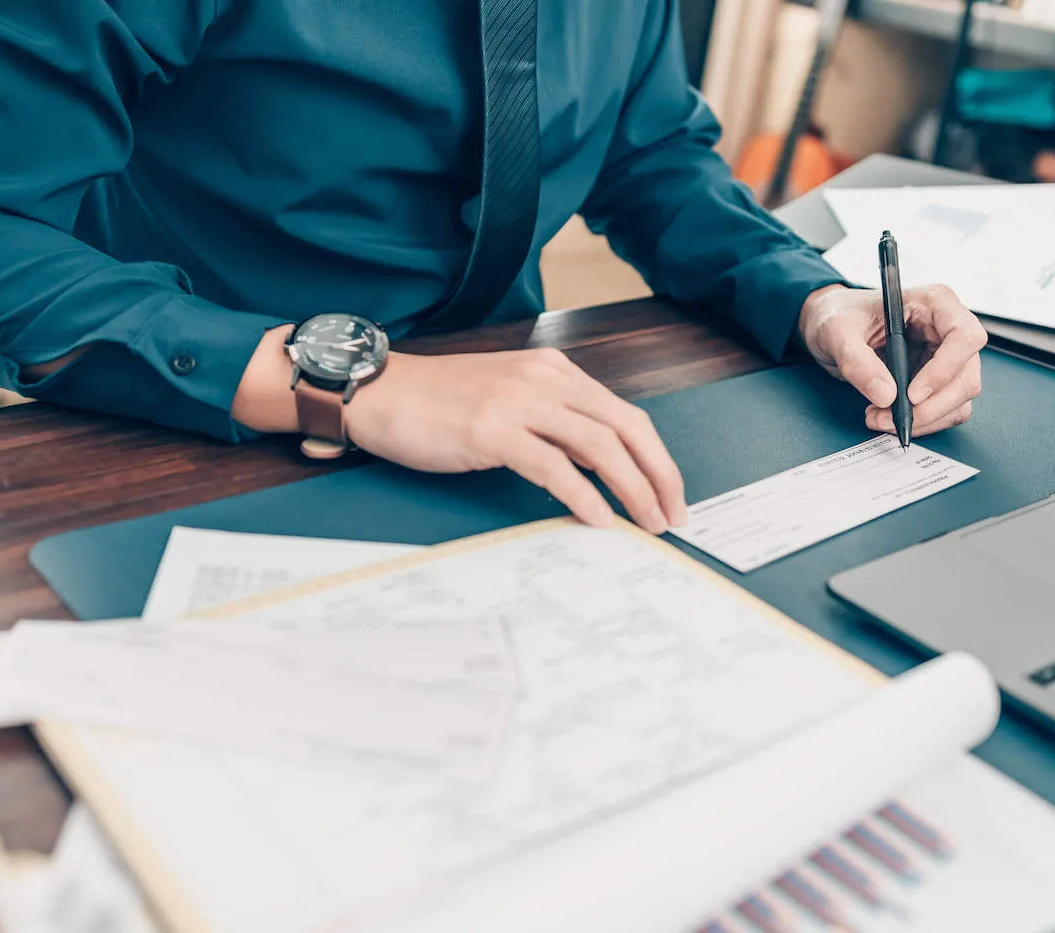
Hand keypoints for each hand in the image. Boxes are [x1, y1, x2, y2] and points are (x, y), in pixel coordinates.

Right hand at [346, 348, 687, 532]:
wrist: (380, 394)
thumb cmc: (438, 405)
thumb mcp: (510, 402)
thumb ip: (556, 425)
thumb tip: (602, 469)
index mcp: (555, 371)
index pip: (625, 414)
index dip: (657, 458)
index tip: (670, 495)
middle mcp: (545, 379)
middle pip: (627, 426)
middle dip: (659, 475)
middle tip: (674, 517)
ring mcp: (519, 402)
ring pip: (600, 444)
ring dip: (632, 489)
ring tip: (647, 524)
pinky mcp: (492, 430)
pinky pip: (554, 465)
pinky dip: (583, 495)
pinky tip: (598, 519)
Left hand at [799, 284, 987, 436]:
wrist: (831, 326)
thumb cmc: (839, 315)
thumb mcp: (838, 332)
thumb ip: (857, 361)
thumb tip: (886, 395)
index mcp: (934, 303)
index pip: (964, 336)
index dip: (944, 369)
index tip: (912, 394)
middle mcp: (947, 329)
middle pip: (966, 375)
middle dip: (931, 406)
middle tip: (892, 418)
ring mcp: (946, 356)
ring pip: (959, 397)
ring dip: (925, 418)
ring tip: (881, 418)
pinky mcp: (938, 379)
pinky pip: (946, 408)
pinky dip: (923, 421)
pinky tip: (889, 417)